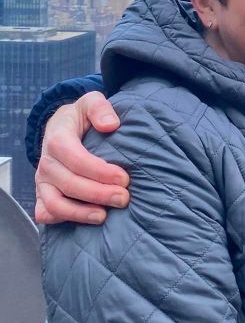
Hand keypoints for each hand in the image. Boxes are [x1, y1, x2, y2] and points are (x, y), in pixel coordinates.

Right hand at [35, 92, 129, 225]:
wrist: (63, 126)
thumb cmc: (82, 116)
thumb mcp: (91, 102)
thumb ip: (100, 108)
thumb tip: (111, 125)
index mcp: (58, 138)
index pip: (76, 159)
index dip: (100, 172)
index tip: (124, 178)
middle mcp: (47, 162)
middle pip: (69, 184)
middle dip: (98, 194)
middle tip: (124, 198)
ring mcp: (42, 181)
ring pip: (55, 204)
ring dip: (80, 213)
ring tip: (104, 216)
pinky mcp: (42, 194)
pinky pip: (45, 213)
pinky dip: (62, 219)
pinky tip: (84, 220)